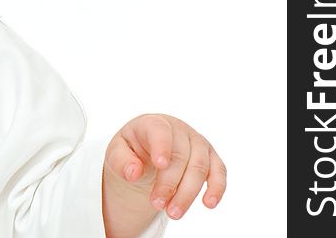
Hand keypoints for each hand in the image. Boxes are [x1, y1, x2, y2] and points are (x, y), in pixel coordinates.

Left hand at [104, 113, 226, 221]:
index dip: (162, 146)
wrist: (148, 148)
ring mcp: (197, 142)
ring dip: (188, 192)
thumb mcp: (117, 152)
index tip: (160, 165)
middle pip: (180, 156)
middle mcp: (179, 129)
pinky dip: (216, 188)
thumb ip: (121, 161)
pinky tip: (208, 204)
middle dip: (169, 183)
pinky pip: (219, 171)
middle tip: (157, 205)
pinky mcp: (210, 157)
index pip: (160, 130)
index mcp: (153, 123)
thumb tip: (133, 173)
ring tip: (173, 213)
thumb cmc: (132, 148)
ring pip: (200, 167)